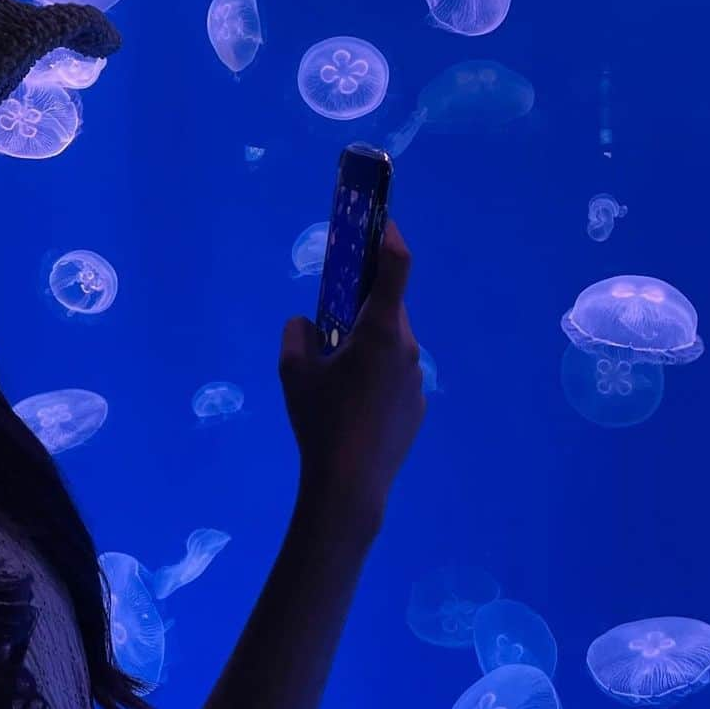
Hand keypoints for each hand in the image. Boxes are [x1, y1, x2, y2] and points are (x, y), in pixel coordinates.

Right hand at [278, 221, 425, 534]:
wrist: (350, 487)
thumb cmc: (320, 421)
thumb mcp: (293, 372)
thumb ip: (296, 334)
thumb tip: (305, 325)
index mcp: (381, 331)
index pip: (396, 268)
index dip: (391, 239)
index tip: (384, 221)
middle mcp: (407, 349)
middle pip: (387, 312)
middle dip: (362, 307)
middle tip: (333, 315)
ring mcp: (416, 381)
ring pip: (391, 347)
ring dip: (367, 347)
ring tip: (335, 374)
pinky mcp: (416, 408)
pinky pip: (394, 378)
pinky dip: (375, 379)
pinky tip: (351, 408)